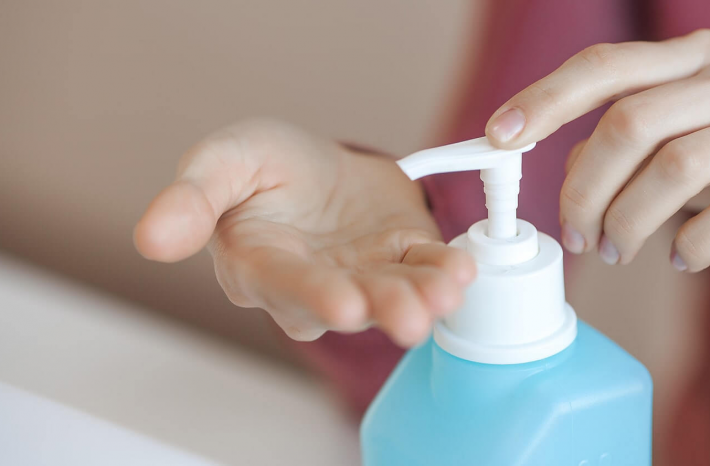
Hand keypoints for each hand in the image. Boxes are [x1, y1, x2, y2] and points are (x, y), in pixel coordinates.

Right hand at [134, 120, 474, 346]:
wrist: (318, 165)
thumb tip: (151, 237)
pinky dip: (447, 271)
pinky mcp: (403, 259)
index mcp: (262, 264)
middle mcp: (314, 284)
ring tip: (446, 293)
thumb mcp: (223, 161)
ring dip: (423, 298)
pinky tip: (463, 270)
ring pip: (393, 294)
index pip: (284, 285)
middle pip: (348, 303)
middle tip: (407, 317)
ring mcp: (363, 276)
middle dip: (379, 309)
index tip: (341, 304)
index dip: (312, 295)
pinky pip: (426, 269)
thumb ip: (192, 198)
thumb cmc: (264, 167)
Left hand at [486, 29, 709, 271]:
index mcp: (692, 58)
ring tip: (616, 250)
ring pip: (675, 168)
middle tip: (575, 236)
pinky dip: (694, 243)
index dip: (545, 100)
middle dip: (585, 190)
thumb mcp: (678, 124)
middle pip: (630, 123)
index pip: (605, 66)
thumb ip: (622, 136)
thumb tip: (570, 171)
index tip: (500, 136)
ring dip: (629, 221)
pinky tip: (680, 258)